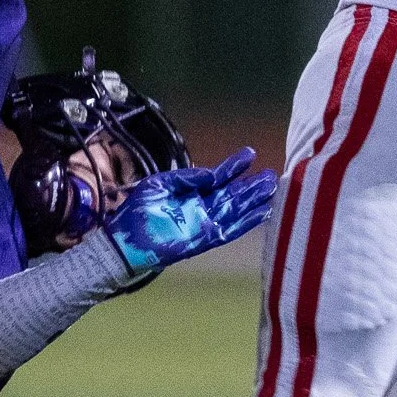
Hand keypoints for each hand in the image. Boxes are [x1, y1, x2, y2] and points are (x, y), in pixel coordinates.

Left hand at [104, 148, 276, 276]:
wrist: (123, 241)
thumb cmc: (137, 212)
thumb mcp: (159, 184)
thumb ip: (186, 178)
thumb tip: (212, 174)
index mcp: (191, 192)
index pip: (218, 177)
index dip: (234, 166)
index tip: (250, 154)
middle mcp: (201, 207)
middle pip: (233, 195)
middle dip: (252, 185)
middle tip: (273, 175)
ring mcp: (204, 224)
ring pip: (236, 211)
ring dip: (254, 201)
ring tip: (273, 189)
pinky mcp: (203, 240)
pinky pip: (229, 231)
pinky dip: (246, 222)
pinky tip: (262, 212)